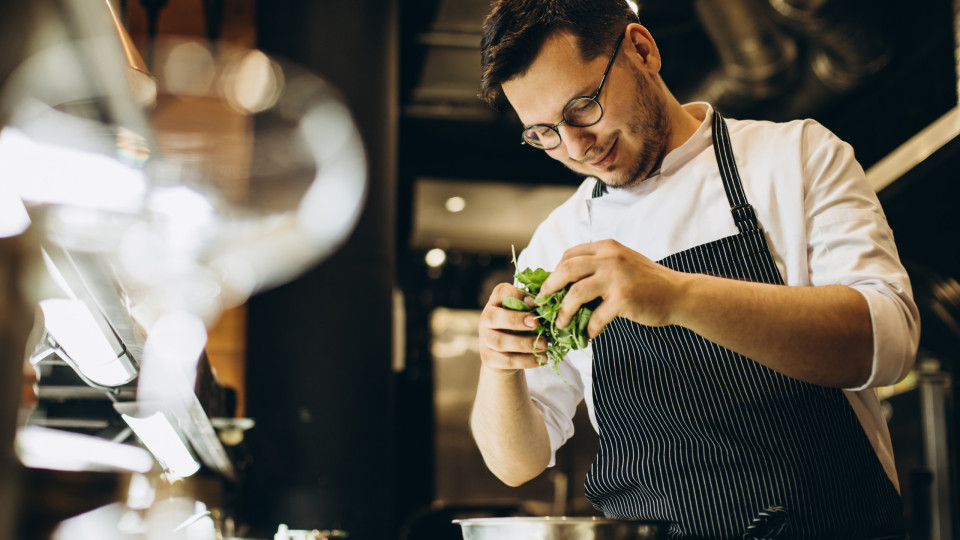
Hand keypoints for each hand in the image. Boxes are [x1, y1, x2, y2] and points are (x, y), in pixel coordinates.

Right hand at [478, 283, 547, 372]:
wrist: (504, 356)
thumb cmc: (518, 329)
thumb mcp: (523, 315)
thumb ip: (533, 308)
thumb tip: (549, 304)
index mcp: (496, 302)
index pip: (501, 292)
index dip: (517, 295)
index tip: (534, 302)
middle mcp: (486, 318)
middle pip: (494, 317)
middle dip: (516, 320)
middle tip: (536, 323)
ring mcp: (485, 339)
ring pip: (499, 342)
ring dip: (524, 344)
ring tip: (544, 345)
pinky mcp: (488, 358)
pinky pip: (506, 361)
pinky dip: (526, 361)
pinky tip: (540, 359)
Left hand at [539, 239, 684, 336]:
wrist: (679, 294)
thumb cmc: (648, 282)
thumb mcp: (622, 263)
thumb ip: (597, 267)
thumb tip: (564, 284)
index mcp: (606, 247)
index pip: (569, 255)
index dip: (554, 272)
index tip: (547, 288)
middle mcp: (610, 258)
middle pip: (566, 270)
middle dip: (549, 288)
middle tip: (542, 304)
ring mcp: (617, 277)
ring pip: (575, 293)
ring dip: (563, 312)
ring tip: (560, 325)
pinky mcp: (624, 298)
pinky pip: (595, 317)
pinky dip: (589, 328)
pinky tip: (589, 335)